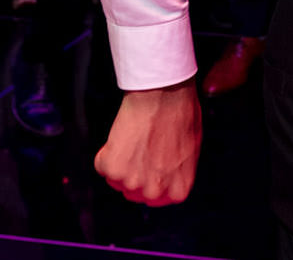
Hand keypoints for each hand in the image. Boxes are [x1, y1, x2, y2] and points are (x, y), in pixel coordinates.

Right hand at [96, 82, 201, 206]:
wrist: (164, 94)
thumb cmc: (180, 113)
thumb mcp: (191, 149)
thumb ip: (177, 171)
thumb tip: (167, 174)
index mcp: (178, 190)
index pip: (157, 199)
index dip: (151, 180)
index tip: (149, 167)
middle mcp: (155, 192)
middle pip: (134, 193)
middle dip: (135, 173)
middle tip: (140, 149)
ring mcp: (132, 182)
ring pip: (116, 180)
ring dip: (121, 162)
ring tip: (133, 139)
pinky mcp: (113, 169)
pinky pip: (102, 165)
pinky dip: (107, 151)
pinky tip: (122, 135)